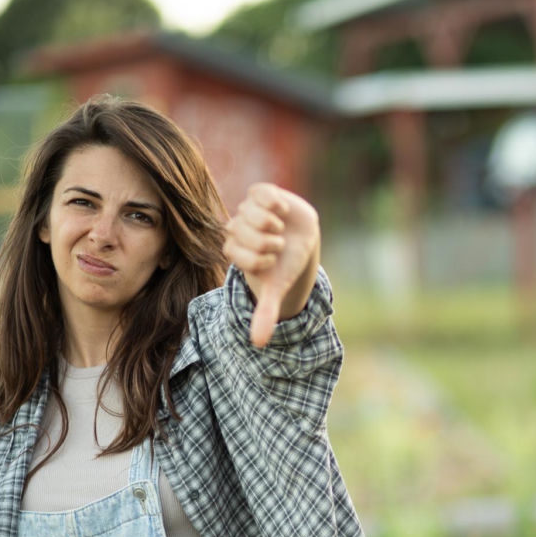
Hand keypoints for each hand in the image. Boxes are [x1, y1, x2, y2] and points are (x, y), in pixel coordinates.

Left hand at [223, 183, 320, 346]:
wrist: (302, 238)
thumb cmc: (285, 264)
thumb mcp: (276, 288)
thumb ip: (266, 312)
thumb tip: (259, 344)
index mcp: (234, 249)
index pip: (233, 252)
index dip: (257, 259)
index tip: (271, 261)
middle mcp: (236, 228)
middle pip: (241, 232)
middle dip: (265, 243)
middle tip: (278, 245)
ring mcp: (247, 209)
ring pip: (249, 212)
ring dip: (270, 224)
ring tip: (280, 230)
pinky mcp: (261, 193)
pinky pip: (260, 192)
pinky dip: (273, 202)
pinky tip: (282, 211)